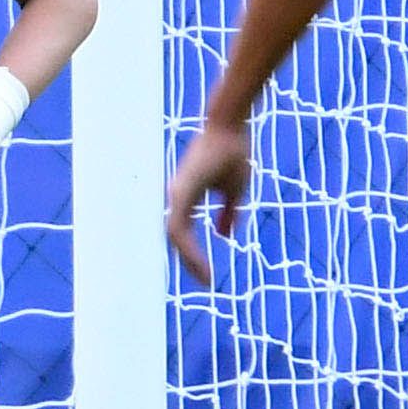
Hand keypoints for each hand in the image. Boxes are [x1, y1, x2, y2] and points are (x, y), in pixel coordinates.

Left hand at [165, 119, 253, 282]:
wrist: (231, 126)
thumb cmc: (232, 152)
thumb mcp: (234, 190)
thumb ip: (228, 213)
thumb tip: (224, 236)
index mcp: (186, 198)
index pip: (182, 235)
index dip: (192, 257)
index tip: (208, 276)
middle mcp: (176, 197)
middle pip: (174, 239)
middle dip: (189, 263)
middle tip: (205, 283)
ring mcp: (176, 194)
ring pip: (173, 236)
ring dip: (188, 260)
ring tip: (204, 278)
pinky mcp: (180, 191)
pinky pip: (179, 227)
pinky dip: (188, 247)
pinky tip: (198, 261)